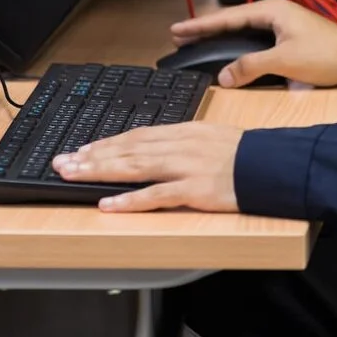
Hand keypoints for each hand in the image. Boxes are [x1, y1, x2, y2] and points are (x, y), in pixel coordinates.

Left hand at [53, 123, 241, 211]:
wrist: (273, 164)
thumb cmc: (248, 155)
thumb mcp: (213, 138)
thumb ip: (185, 143)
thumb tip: (156, 148)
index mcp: (185, 131)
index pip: (136, 135)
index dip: (106, 142)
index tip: (82, 148)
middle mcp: (180, 145)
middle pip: (128, 148)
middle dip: (92, 155)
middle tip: (63, 161)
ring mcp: (186, 166)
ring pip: (134, 166)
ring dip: (100, 171)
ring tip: (74, 175)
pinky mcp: (194, 189)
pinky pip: (156, 195)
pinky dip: (130, 200)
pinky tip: (109, 204)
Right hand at [171, 0, 336, 99]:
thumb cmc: (328, 56)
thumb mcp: (285, 61)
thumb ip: (251, 66)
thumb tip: (223, 76)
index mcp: (273, 10)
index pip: (228, 17)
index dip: (201, 25)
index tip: (176, 29)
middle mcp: (278, 13)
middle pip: (234, 20)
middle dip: (207, 29)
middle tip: (180, 36)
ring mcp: (287, 25)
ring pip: (246, 31)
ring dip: (224, 38)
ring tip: (200, 43)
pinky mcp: (294, 39)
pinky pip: (258, 40)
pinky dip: (240, 47)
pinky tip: (233, 55)